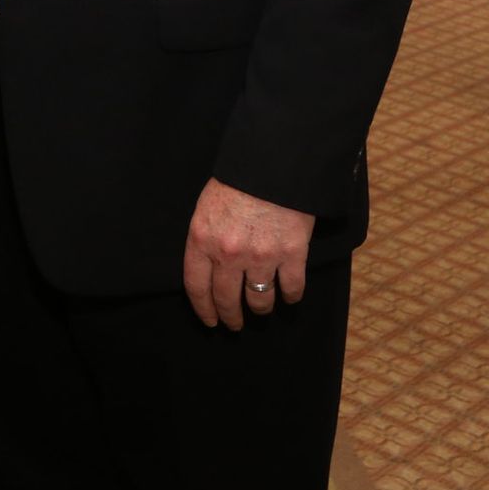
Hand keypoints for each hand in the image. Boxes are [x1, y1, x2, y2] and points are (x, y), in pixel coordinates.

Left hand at [182, 177, 315, 329]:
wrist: (272, 165)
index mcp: (201, 239)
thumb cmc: (236, 181)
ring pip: (259, 299)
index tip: (209, 321)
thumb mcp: (206, 207)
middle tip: (234, 324)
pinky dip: (290, 296)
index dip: (203, 309)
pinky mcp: (291, 254)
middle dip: (230, 317)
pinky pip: (291, 288)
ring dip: (260, 309)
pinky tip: (288, 297)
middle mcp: (228, 254)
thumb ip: (205, 237)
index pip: (196, 286)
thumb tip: (209, 265)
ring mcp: (261, 256)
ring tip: (261, 310)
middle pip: (227, 299)